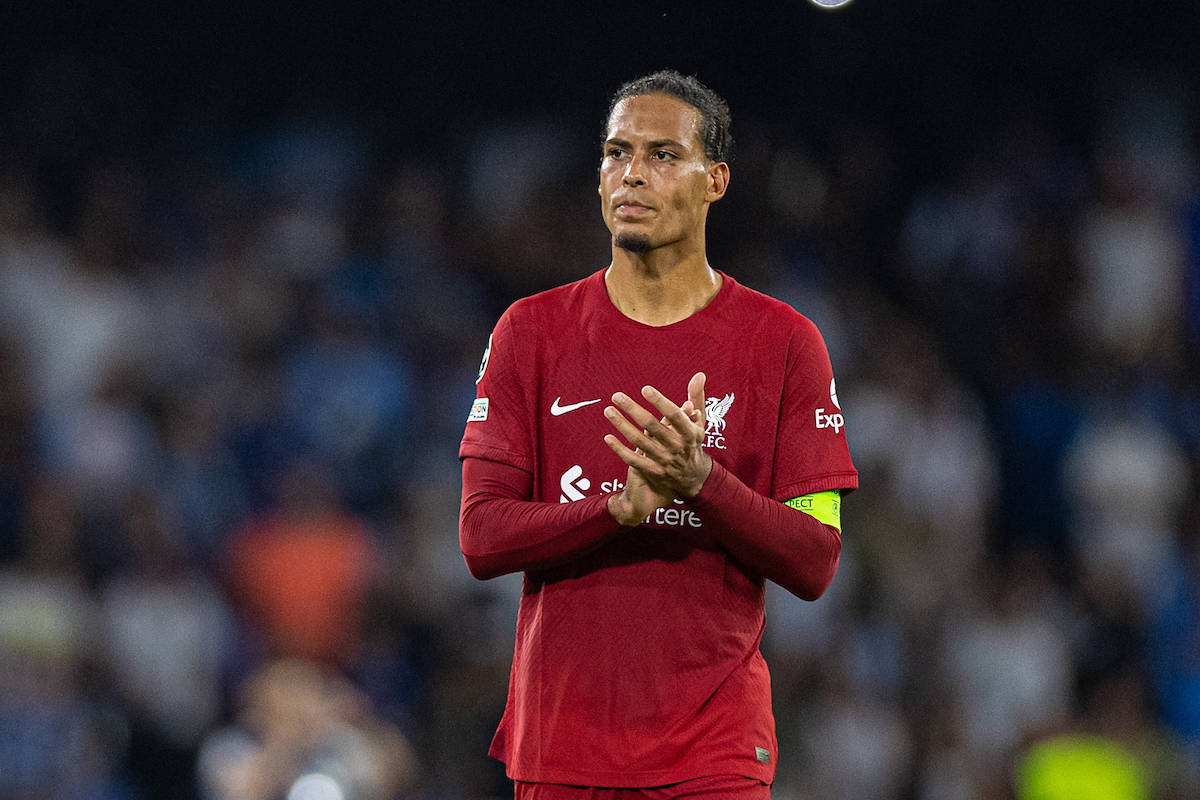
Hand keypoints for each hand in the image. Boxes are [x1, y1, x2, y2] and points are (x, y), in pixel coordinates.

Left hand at [603, 372, 712, 512]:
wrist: (692, 477)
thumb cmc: (692, 442)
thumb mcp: (699, 422)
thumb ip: (697, 398)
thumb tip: (699, 374)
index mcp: (690, 432)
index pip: (674, 415)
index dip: (660, 402)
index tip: (645, 389)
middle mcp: (676, 447)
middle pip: (651, 426)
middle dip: (632, 409)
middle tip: (616, 396)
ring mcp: (664, 460)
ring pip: (638, 441)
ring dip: (622, 425)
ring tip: (608, 411)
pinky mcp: (653, 471)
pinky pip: (633, 460)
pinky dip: (619, 449)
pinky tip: (607, 437)